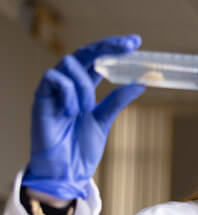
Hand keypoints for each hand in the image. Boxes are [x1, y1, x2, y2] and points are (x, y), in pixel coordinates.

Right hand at [22, 35, 145, 199]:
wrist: (66, 172)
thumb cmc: (81, 149)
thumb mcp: (104, 121)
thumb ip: (117, 101)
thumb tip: (141, 83)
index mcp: (84, 89)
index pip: (99, 61)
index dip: (114, 49)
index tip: (136, 42)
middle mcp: (68, 85)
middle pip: (85, 53)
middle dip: (107, 47)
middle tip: (128, 46)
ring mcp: (54, 90)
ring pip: (70, 64)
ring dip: (84, 85)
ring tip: (84, 109)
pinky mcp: (41, 98)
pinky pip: (54, 78)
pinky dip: (68, 92)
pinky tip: (71, 111)